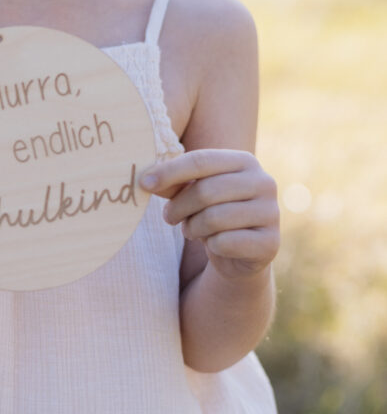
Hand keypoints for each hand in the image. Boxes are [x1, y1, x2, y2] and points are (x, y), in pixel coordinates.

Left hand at [141, 150, 278, 279]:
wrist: (242, 253)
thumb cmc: (213, 212)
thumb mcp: (193, 192)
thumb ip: (173, 182)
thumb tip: (146, 179)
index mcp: (245, 161)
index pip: (201, 160)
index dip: (169, 172)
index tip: (143, 183)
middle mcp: (263, 182)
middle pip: (205, 191)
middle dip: (178, 206)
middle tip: (169, 217)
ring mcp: (271, 213)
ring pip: (214, 218)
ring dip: (192, 227)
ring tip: (190, 229)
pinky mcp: (271, 243)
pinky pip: (225, 243)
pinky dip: (211, 245)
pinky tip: (212, 244)